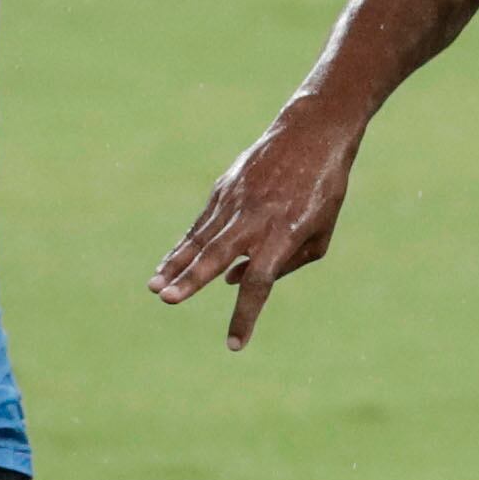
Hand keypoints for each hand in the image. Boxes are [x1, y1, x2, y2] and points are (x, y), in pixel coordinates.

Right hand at [149, 102, 361, 350]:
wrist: (312, 134)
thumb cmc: (324, 191)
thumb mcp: (319, 235)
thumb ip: (284, 264)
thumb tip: (236, 281)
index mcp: (284, 234)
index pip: (260, 282)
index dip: (245, 314)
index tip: (234, 345)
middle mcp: (256, 217)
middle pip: (218, 254)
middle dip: (191, 279)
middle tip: (167, 298)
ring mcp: (236, 200)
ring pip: (201, 238)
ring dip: (176, 265)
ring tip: (155, 288)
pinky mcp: (224, 188)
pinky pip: (201, 223)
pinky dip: (185, 246)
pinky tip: (169, 266)